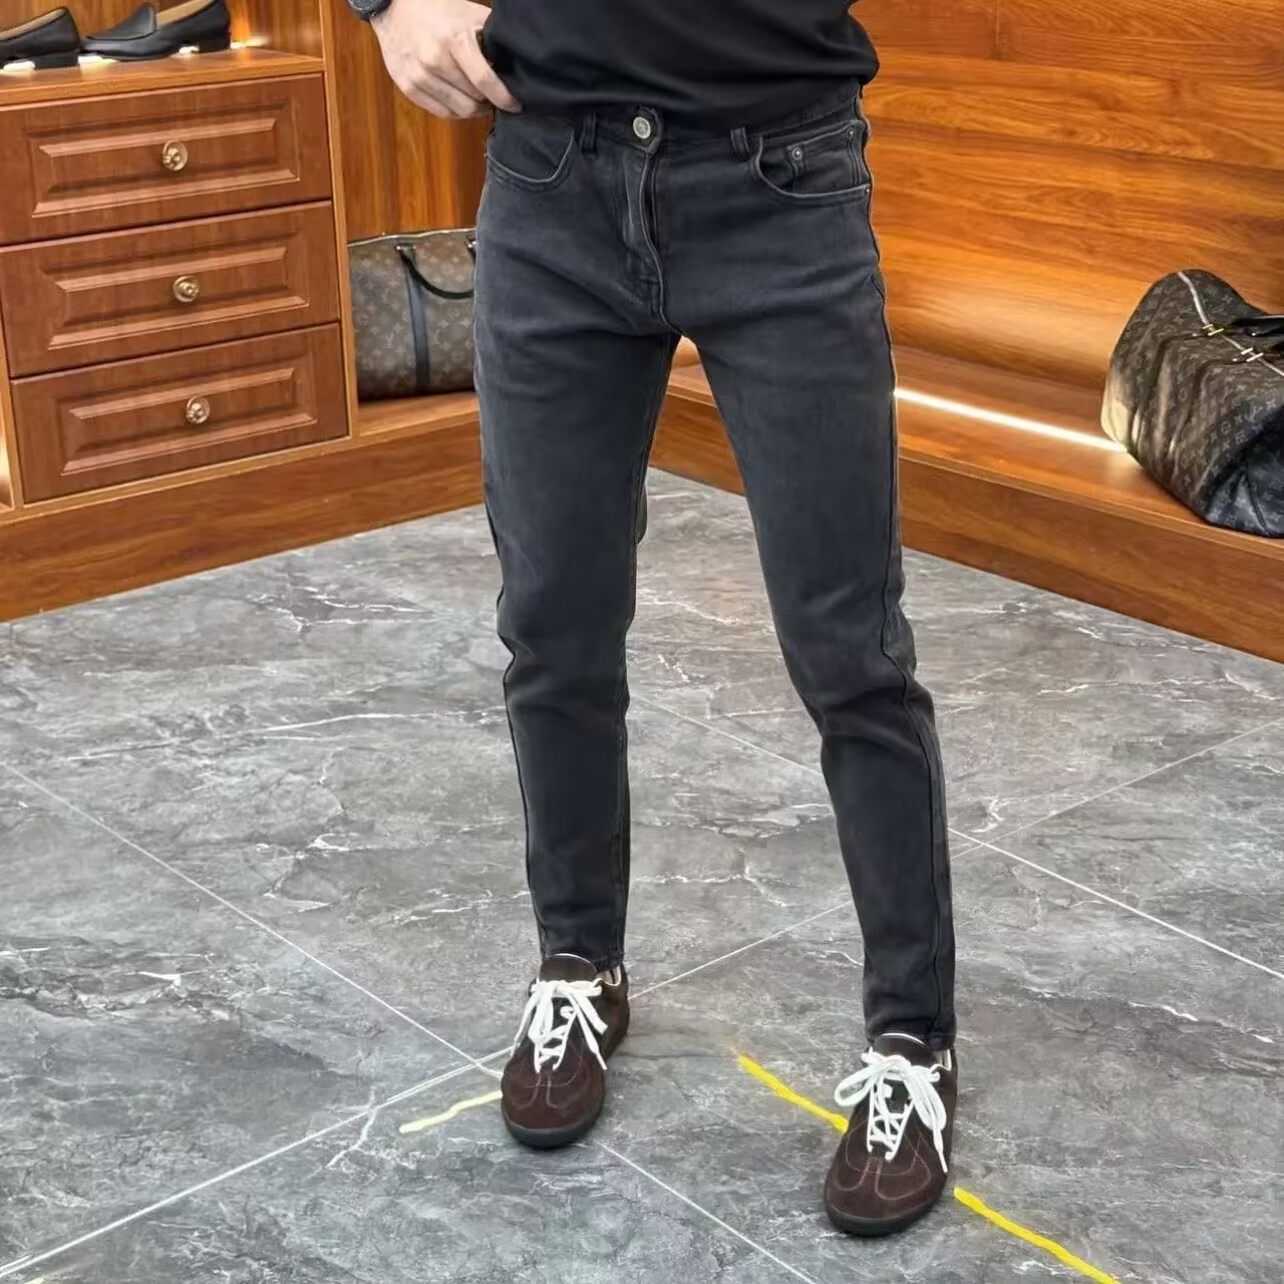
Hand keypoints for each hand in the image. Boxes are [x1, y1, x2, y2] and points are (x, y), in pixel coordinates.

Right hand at [372, 0, 520, 118]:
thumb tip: (514, 67)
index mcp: (455, 41)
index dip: (504, 99)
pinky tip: (461, 100)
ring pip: (459, 111)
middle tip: (494, 97)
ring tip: (479, 100)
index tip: (515, 105)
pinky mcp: (407, 86)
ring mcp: (419, 75)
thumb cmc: (439, 9)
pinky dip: (456, 111)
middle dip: (489, 102)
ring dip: (474, 109)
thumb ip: (492, 40)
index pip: (485, 82)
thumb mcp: (470, 15)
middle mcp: (435, 61)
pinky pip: (441, 112)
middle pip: (474, 101)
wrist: (394, 6)